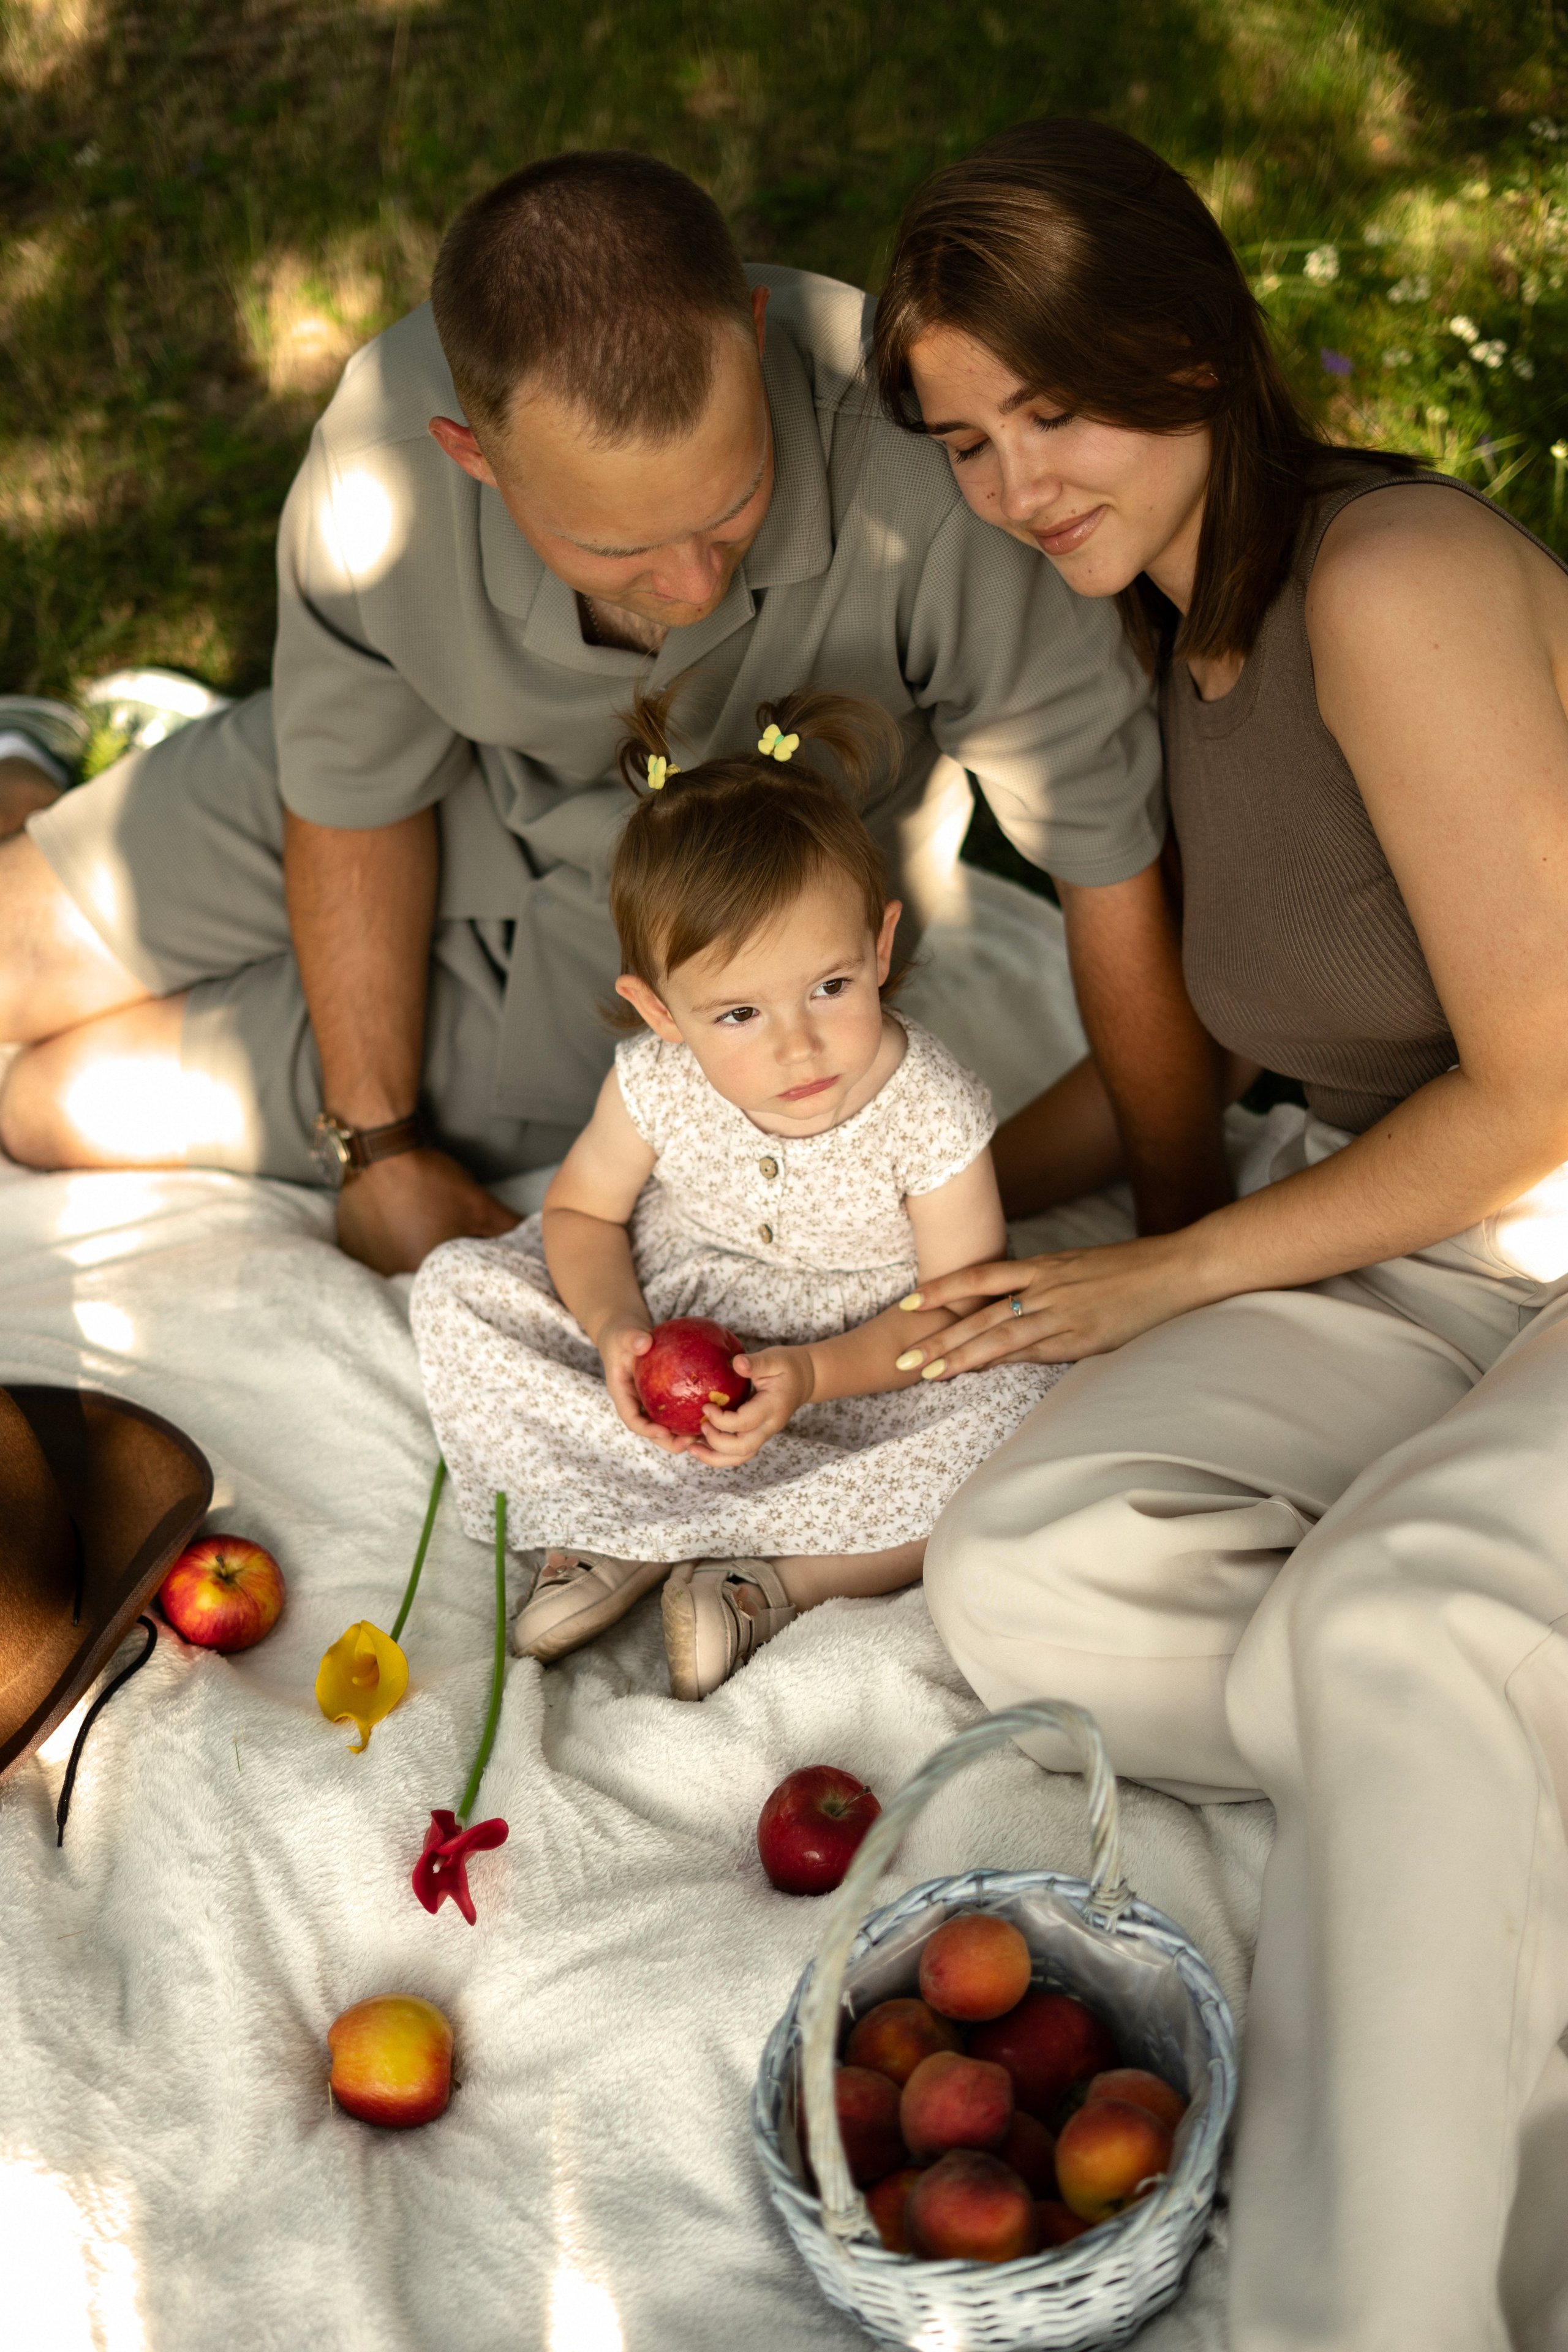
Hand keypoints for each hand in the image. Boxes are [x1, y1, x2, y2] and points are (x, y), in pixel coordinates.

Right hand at [335, 1146, 518, 1275]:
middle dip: (439, 1271)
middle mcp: (395, 1277)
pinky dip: (389, 1252)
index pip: (454, 1288)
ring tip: (419, 1236)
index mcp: (428, 1273)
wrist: (380, 1152)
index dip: (466, 1278)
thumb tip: (534, 1242)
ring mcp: (370, 1265)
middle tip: (445, 1247)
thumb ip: (508, 1229)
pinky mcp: (352, 1250)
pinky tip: (397, 1232)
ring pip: (399, 1272)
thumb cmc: (430, 1180)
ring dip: (412, 1262)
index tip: (471, 1264)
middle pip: (425, 1283)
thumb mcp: (479, 1205)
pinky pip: (376, 1260)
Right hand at [595, 1315, 700, 1454]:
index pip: (632, 1419)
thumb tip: (644, 1341)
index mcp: (623, 1395)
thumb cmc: (622, 1335)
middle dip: (669, 1442)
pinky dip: (691, 1416)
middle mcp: (636, 1404)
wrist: (626, 1336)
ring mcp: (649, 1403)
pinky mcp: (662, 1398)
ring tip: (705, 1436)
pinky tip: (711, 1414)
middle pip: (651, 1430)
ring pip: (665, 1425)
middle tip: (690, 1443)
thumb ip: (632, 1338)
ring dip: (683, 1434)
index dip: (646, 1430)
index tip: (664, 1432)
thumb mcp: (624, 1335)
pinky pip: (676, 1410)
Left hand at [687, 1344, 815, 1466]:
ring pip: (740, 1457)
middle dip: (716, 1443)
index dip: (722, 1420)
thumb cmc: (787, 1366)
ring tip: (692, 1448)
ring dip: (715, 1457)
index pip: (745, 1423)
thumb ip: (756, 1363)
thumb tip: (737, 1362)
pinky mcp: (756, 1434)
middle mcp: (769, 1426)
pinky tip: (701, 1445)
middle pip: (743, 1449)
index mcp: (773, 1407)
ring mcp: (764, 1433)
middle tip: (699, 1427)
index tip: (706, 1406)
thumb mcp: (774, 1359)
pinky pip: (738, 1452)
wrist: (804, 1379)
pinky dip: (719, 1453)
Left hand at [894, 1234, 1209, 1374]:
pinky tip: (978, 1375)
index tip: (909, 1301)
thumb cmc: (1129, 1270)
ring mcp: (1062, 1313)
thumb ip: (1045, 1285)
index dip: (942, 1288)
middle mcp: (1045, 1286)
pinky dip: (1003, 1363)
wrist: (1174, 1270)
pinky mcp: (1082, 1338)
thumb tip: (1017, 1306)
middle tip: (903, 1357)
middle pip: (979, 1313)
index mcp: (1043, 1265)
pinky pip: (1035, 1352)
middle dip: (938, 1337)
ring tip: (928, 1374)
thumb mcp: (1078, 1268)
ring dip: (961, 1357)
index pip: (980, 1276)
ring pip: (999, 1336)